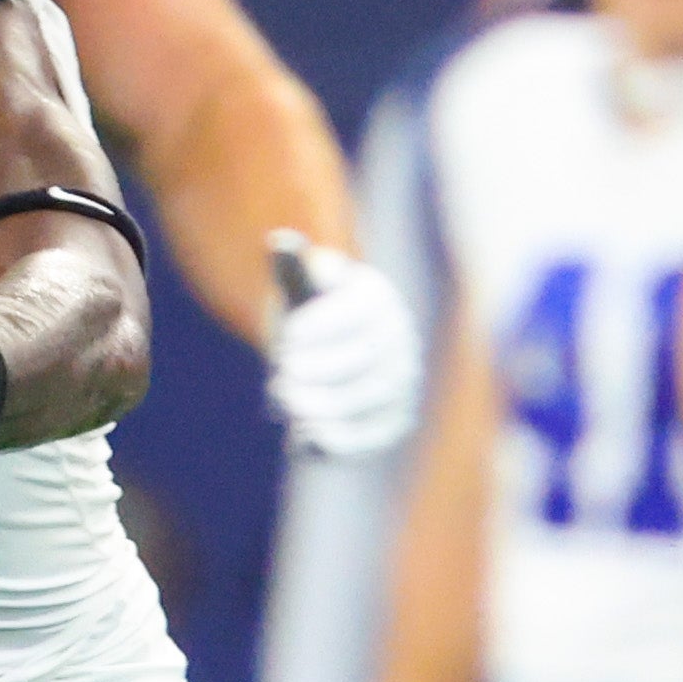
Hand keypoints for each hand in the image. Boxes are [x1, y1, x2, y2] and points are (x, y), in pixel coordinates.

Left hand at [262, 235, 421, 459]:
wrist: (325, 354)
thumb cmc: (308, 313)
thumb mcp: (298, 288)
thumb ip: (291, 268)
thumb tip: (281, 242)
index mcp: (376, 299)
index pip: (356, 311)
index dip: (321, 327)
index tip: (286, 338)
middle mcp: (399, 340)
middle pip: (364, 358)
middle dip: (317, 369)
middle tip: (280, 374)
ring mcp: (402, 382)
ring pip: (369, 397)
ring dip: (323, 403)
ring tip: (284, 399)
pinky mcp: (394, 420)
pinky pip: (374, 435)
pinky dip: (340, 440)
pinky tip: (304, 436)